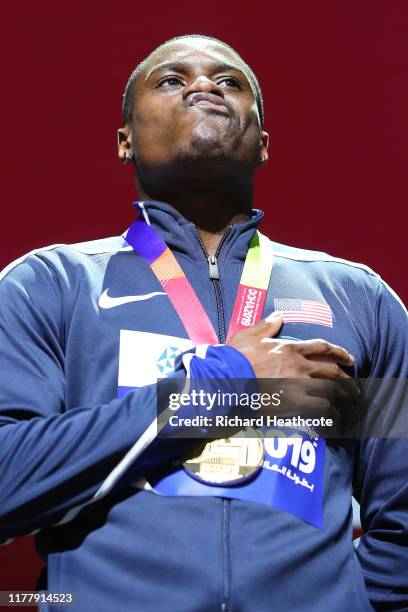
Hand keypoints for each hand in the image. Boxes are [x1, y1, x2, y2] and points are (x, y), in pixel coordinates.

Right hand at [227, 314, 358, 426]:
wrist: (226, 380)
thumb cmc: (235, 357)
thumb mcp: (249, 335)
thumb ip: (266, 325)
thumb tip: (278, 315)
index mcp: (289, 348)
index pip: (322, 348)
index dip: (339, 352)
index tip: (349, 358)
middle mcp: (298, 366)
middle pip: (332, 371)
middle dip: (346, 378)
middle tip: (354, 384)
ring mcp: (297, 386)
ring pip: (329, 390)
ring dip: (341, 396)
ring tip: (348, 402)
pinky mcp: (293, 404)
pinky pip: (319, 408)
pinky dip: (329, 412)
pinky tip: (333, 415)